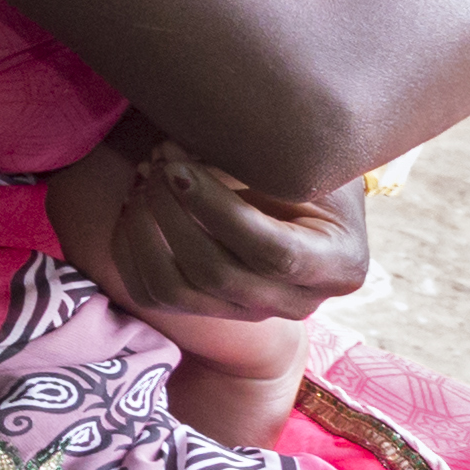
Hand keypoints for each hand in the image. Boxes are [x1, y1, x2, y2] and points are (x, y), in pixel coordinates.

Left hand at [108, 147, 366, 323]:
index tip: (177, 167)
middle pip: (217, 274)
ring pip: (175, 290)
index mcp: (339, 265)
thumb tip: (173, 156)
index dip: (218, 209)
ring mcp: (251, 313)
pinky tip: (133, 206)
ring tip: (142, 182)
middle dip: (173, 213)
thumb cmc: (312, 170)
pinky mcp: (210, 311)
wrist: (312, 205)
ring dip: (146, 231)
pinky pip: (152, 293)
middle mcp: (298, 301)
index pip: (273, 253)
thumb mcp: (305, 160)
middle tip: (156, 164)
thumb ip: (254, 161)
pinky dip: (130, 248)